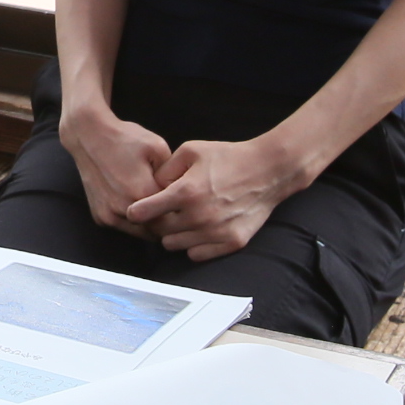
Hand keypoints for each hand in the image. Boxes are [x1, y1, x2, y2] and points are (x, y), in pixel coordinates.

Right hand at [58, 101, 174, 233]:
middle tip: (171, 209)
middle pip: (155, 230)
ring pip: (138, 232)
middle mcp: (123, 209)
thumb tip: (181, 193)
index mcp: (142, 193)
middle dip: (164, 222)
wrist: (88, 136)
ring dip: (147, 224)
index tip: (184, 206)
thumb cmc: (125, 139)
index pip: (171, 218)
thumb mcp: (158, 148)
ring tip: (154, 208)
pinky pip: (122, 227)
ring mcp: (109, 215)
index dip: (180, 213)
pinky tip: (135, 204)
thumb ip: (172, 174)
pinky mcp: (99, 216)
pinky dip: (131, 221)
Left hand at [121, 135, 301, 262]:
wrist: (268, 170)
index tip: (138, 209)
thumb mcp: (192, 150)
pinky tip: (199, 228)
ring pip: (174, 246)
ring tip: (184, 218)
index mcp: (185, 192)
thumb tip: (150, 188)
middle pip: (158, 232)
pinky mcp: (231, 243)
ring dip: (174, 234)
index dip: (137, 211)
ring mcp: (216, 232)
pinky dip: (193, 244)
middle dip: (157, 222)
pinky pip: (196, 255)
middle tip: (165, 211)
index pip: (143, 213)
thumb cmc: (228, 157)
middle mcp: (198, 216)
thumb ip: (165, 169)